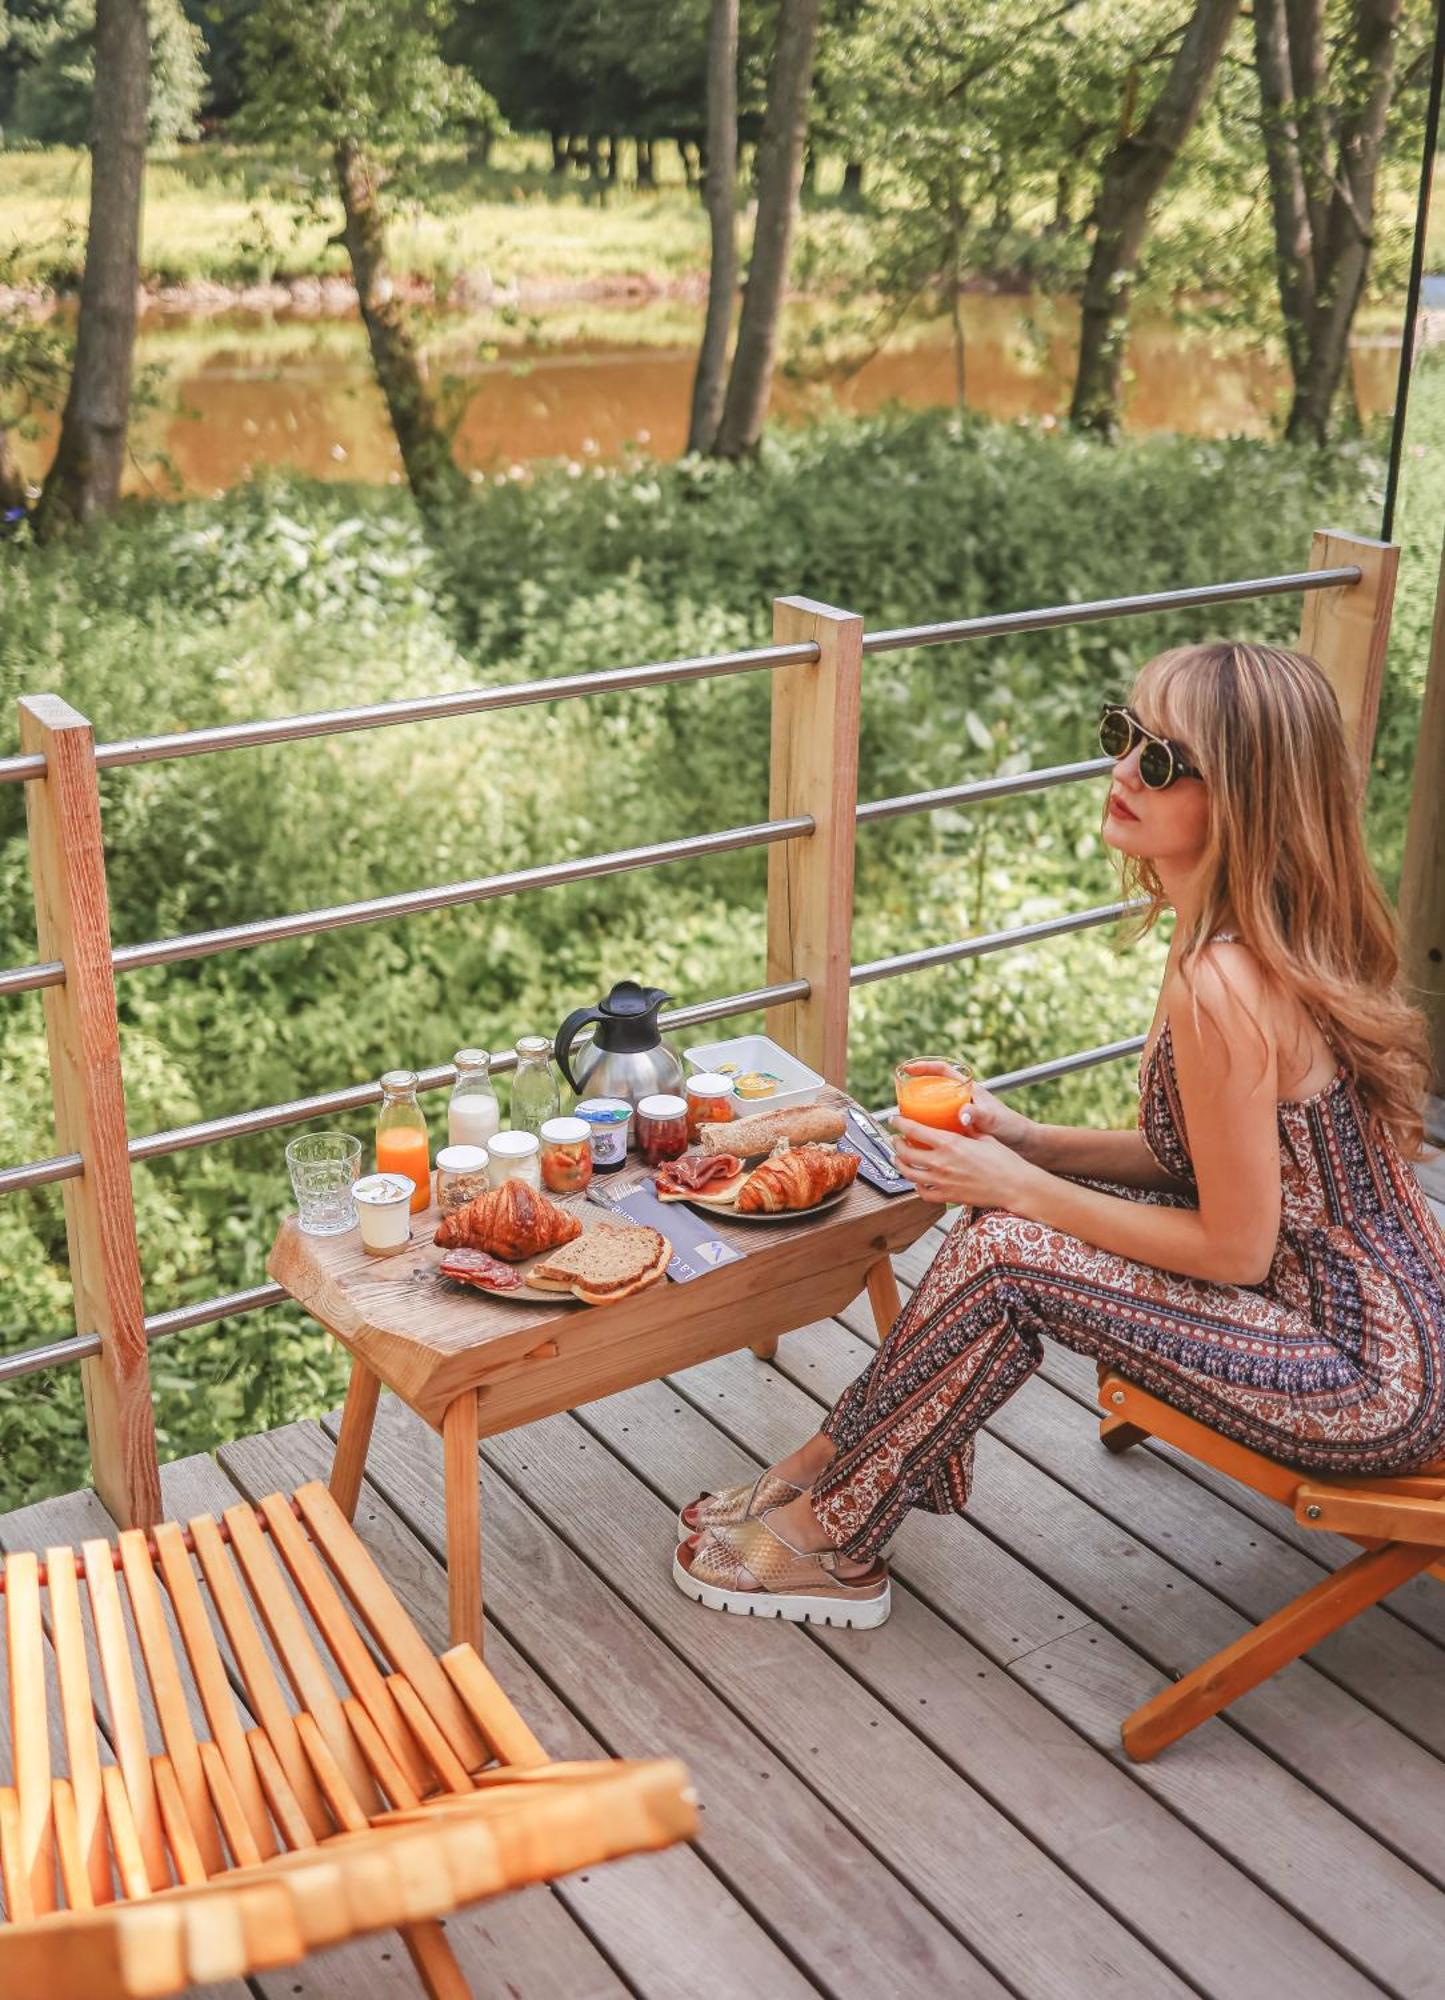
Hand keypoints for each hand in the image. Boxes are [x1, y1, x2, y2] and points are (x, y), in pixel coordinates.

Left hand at [893, 1119, 1037, 1210]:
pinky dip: (916, 1186)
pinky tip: (917, 1180)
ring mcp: (942, 1182)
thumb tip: (959, 1116)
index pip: (914, 1130)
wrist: (1014, 1186)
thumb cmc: (1004, 1161)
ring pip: (908, 1173)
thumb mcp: (984, 1136)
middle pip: (905, 1152)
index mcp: (949, 1143)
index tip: (895, 1119)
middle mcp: (941, 1163)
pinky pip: (922, 1193)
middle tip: (896, 1139)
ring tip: (899, 1158)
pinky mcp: (947, 1197)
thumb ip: (967, 1127)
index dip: (900, 1123)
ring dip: (900, 1163)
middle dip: (896, 1143)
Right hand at [897, 1064, 1034, 1153]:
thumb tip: (962, 1114)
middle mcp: (962, 1099)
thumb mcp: (993, 1119)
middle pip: (933, 1089)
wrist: (1022, 1146)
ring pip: (933, 1108)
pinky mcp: (959, 1130)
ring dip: (919, 1113)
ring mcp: (960, 1114)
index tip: (908, 1069)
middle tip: (901, 1100)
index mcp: (969, 1089)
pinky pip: (937, 1125)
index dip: (924, 1068)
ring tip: (905, 1122)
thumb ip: (978, 1114)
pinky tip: (919, 1140)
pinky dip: (927, 1130)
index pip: (942, 1071)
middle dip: (916, 1091)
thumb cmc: (1012, 1128)